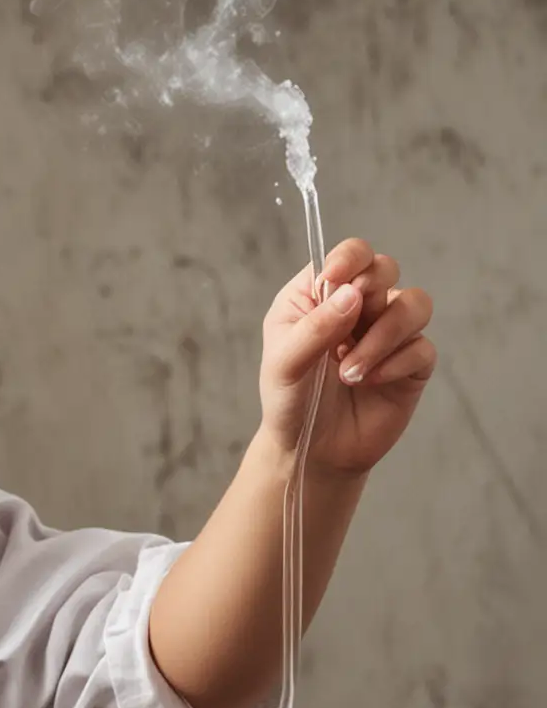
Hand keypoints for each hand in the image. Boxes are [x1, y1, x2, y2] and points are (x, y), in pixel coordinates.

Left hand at [259, 237, 435, 475]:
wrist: (311, 452)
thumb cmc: (290, 402)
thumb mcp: (285, 364)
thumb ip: (314, 327)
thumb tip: (352, 294)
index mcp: (320, 297)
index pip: (349, 255)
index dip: (349, 259)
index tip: (335, 280)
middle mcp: (358, 308)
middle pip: (386, 268)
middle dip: (371, 293)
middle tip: (347, 328)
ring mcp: (387, 334)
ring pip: (414, 303)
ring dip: (383, 336)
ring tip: (350, 372)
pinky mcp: (411, 364)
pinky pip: (422, 347)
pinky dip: (395, 364)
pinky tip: (370, 383)